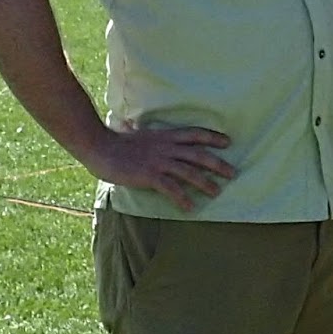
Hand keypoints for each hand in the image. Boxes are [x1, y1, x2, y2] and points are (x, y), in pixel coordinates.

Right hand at [86, 121, 234, 212]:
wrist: (99, 146)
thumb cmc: (116, 142)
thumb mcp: (136, 133)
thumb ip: (144, 132)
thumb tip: (135, 125)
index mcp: (165, 136)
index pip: (194, 134)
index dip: (212, 137)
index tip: (228, 142)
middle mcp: (166, 147)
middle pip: (199, 154)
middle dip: (218, 164)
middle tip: (233, 173)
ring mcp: (159, 161)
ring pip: (189, 172)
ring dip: (205, 183)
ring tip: (217, 192)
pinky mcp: (150, 175)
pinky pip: (171, 188)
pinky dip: (182, 198)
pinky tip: (190, 207)